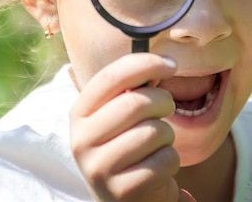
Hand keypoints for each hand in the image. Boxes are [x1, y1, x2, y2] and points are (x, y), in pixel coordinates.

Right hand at [69, 54, 195, 201]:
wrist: (123, 198)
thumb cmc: (127, 146)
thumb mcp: (119, 116)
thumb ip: (132, 89)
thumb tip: (162, 64)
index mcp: (79, 114)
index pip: (111, 77)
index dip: (145, 64)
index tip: (171, 64)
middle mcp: (81, 140)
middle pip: (136, 103)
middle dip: (163, 101)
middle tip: (166, 109)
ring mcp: (99, 168)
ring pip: (155, 132)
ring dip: (167, 136)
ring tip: (156, 145)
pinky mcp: (121, 191)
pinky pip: (164, 160)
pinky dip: (170, 161)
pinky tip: (157, 168)